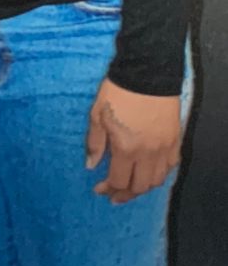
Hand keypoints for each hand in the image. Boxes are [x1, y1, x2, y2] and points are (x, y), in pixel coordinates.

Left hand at [85, 78, 181, 203]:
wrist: (147, 72)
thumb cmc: (117, 92)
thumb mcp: (97, 116)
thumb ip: (95, 144)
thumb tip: (91, 166)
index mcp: (126, 148)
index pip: (119, 181)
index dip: (108, 189)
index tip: (99, 189)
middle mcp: (148, 152)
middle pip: (139, 186)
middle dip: (125, 194)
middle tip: (113, 194)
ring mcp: (164, 147)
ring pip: (157, 180)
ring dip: (143, 186)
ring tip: (131, 186)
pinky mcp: (175, 139)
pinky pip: (171, 166)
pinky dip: (160, 174)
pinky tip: (149, 172)